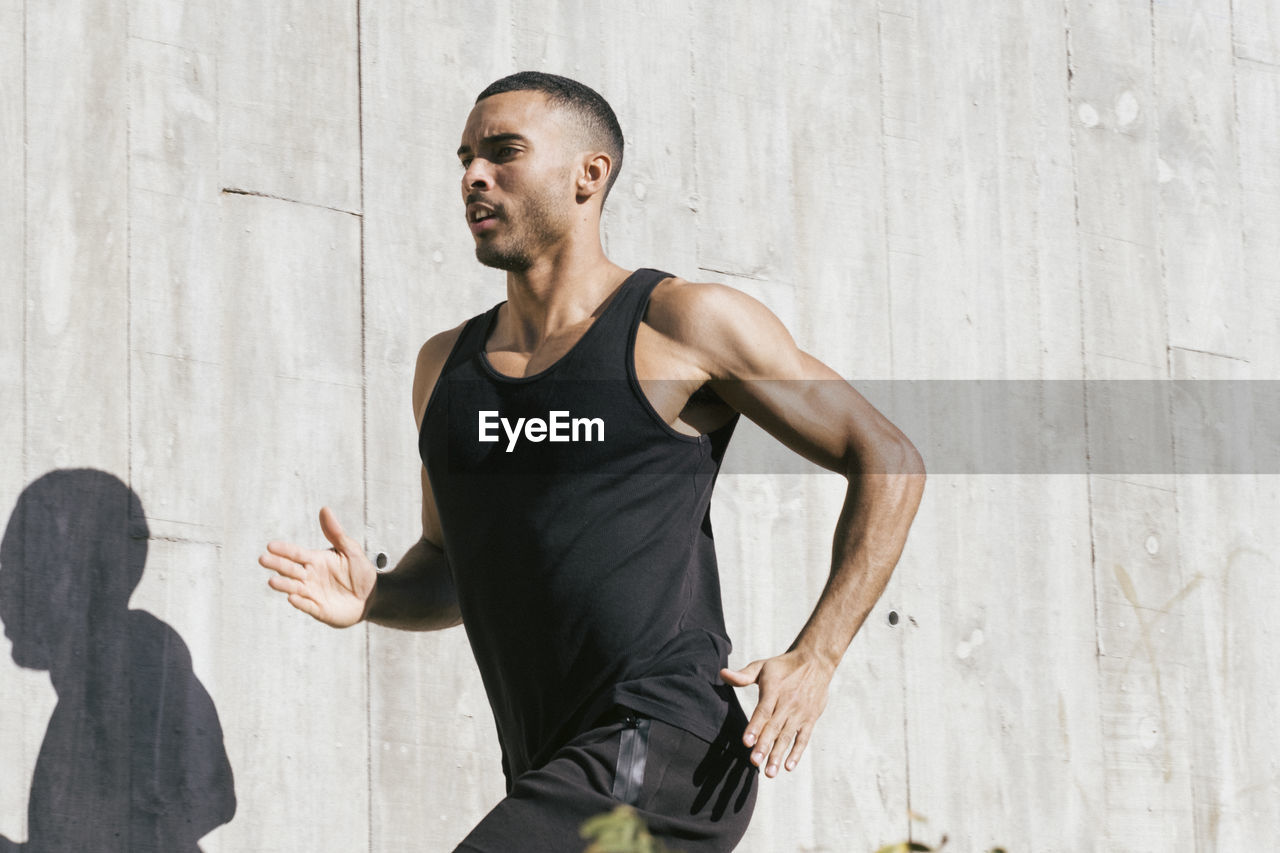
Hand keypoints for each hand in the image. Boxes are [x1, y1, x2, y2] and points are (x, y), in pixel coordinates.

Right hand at [259, 507, 376, 627]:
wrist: (371, 596)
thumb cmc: (359, 571)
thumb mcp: (350, 550)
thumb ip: (336, 533)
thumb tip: (324, 509)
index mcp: (315, 560)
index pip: (296, 553)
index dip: (284, 550)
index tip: (271, 546)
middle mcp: (309, 576)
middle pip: (290, 569)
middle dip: (277, 564)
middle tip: (263, 559)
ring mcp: (312, 593)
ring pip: (294, 588)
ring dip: (283, 585)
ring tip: (272, 581)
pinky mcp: (318, 609)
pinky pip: (307, 605)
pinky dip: (299, 602)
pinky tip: (292, 598)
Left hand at [720, 649, 832, 777]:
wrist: (815, 661)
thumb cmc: (783, 666)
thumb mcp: (763, 666)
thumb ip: (743, 675)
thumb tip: (722, 674)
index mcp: (774, 690)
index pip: (763, 711)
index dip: (755, 727)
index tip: (746, 742)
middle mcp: (787, 703)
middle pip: (774, 727)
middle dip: (764, 746)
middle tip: (754, 763)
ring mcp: (800, 713)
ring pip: (788, 736)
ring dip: (778, 755)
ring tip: (770, 772)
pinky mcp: (810, 719)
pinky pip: (803, 738)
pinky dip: (797, 752)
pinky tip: (788, 766)